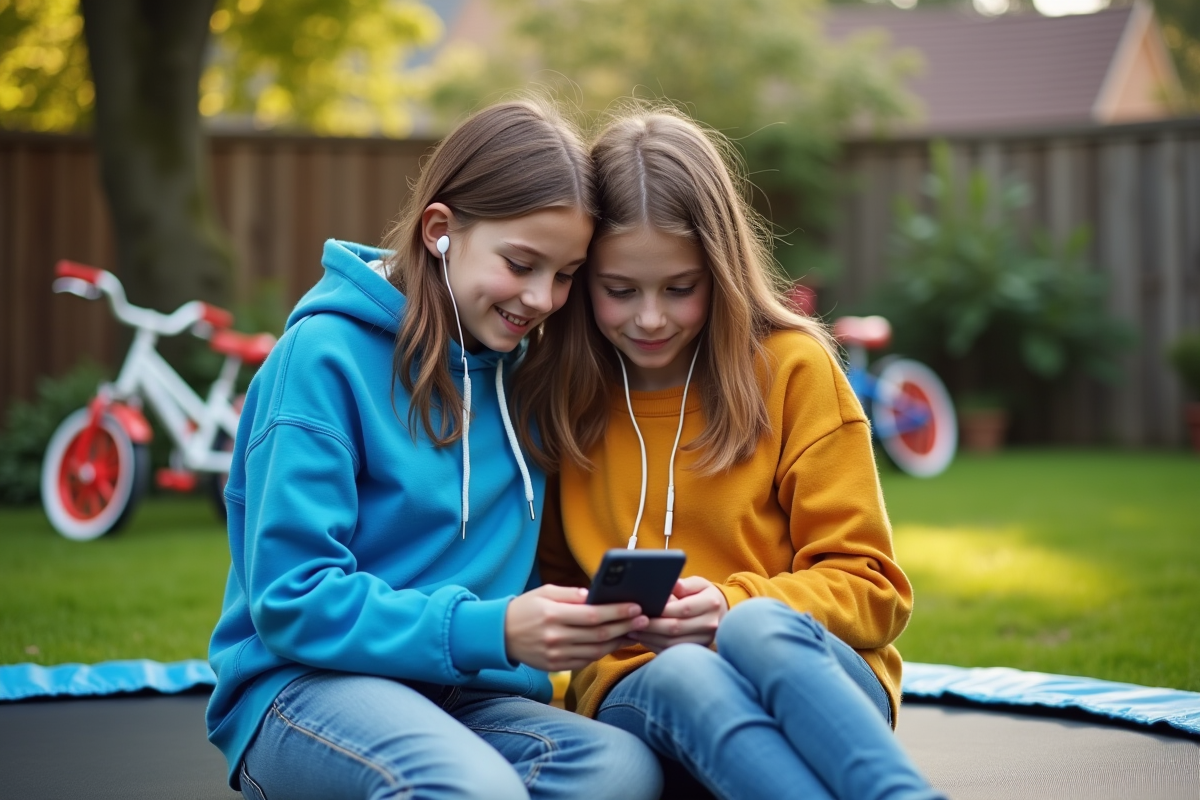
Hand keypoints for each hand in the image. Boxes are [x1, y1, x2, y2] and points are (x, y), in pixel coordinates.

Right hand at [505, 584, 648, 671]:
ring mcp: (556, 654)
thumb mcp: (545, 592)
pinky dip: (602, 652)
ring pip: (595, 650)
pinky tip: (614, 643)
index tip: (635, 607)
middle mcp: (555, 637)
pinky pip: (585, 660)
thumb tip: (595, 595)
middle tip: (644, 619)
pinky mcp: (556, 666)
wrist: (500, 634)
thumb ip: (571, 594)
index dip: (617, 612)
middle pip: (598, 634)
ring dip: (618, 641)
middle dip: (624, 626)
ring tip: (634, 631)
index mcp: (553, 614)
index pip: (593, 615)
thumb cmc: (526, 608)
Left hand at [630, 576, 727, 653]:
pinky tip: (643, 639)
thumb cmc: (705, 595)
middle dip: (651, 626)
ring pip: (672, 643)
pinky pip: (672, 651)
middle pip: (676, 628)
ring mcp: (704, 640)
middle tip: (632, 622)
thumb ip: (684, 584)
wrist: (721, 614)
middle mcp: (709, 624)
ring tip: (633, 631)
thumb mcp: (698, 583)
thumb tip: (671, 586)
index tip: (644, 608)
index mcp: (710, 604)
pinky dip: (655, 646)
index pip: (683, 608)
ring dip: (650, 638)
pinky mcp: (696, 650)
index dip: (662, 610)